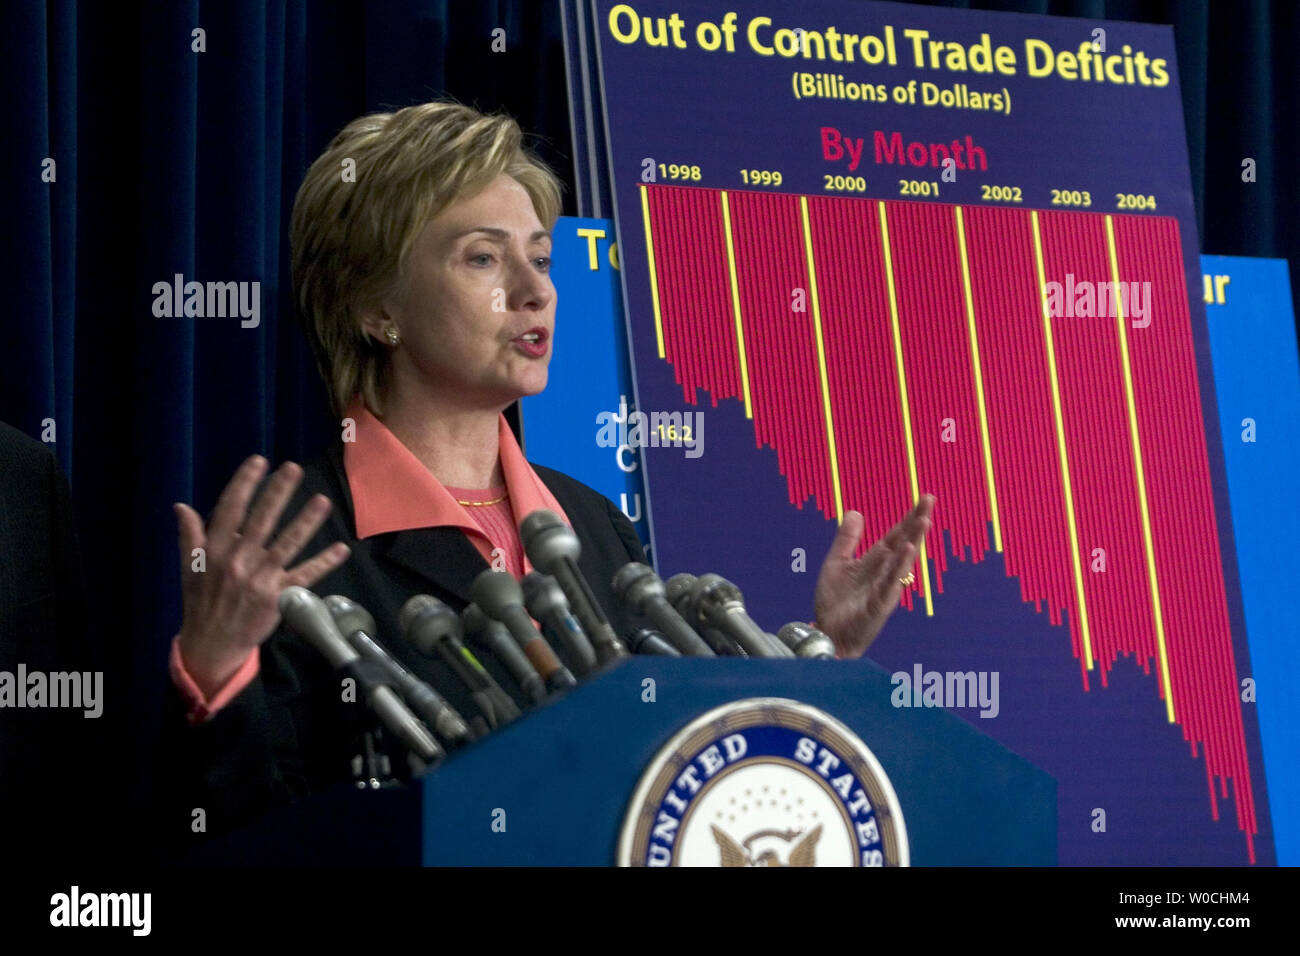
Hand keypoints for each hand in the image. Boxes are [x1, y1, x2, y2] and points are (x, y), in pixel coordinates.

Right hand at [174, 455, 350, 696]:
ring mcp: (260, 580)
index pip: (230, 509)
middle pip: (261, 521)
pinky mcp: (279, 598)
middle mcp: (238, 562)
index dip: (245, 483)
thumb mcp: (189, 569)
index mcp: (215, 551)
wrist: (212, 646)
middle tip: (294, 469)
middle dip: (278, 493)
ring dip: (306, 522)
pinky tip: (342, 548)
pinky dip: (324, 563)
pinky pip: (305, 577)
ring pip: (287, 545)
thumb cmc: (201, 604)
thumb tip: (180, 506)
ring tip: (322, 501)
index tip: (259, 461)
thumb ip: (189, 537)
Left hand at [813, 494, 934, 658]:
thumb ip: (846, 540)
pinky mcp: (879, 606)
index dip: (909, 517)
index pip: (896, 535)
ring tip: (923, 520)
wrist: (826, 634)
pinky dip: (898, 568)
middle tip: (929, 500)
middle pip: (905, 543)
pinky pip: (890, 584)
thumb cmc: (835, 604)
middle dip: (917, 523)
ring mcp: (885, 589)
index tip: (925, 498)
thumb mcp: (837, 564)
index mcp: (876, 562)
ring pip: (903, 562)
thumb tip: (855, 512)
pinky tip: (906, 551)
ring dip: (913, 541)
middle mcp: (885, 574)